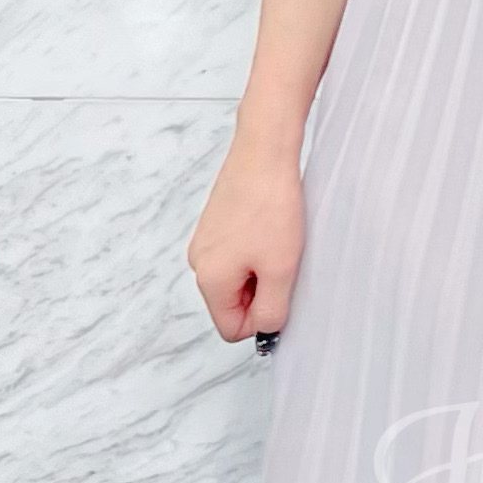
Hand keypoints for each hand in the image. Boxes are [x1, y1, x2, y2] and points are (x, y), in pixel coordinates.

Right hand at [187, 124, 306, 344]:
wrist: (264, 151)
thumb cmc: (271, 206)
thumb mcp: (280, 270)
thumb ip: (271, 311)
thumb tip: (265, 330)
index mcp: (209, 280)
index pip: (231, 329)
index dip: (262, 319)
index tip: (283, 292)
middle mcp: (199, 262)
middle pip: (233, 303)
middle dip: (262, 292)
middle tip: (283, 262)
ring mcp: (205, 241)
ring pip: (238, 278)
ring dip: (262, 269)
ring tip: (279, 242)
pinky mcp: (215, 224)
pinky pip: (237, 254)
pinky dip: (257, 249)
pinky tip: (271, 228)